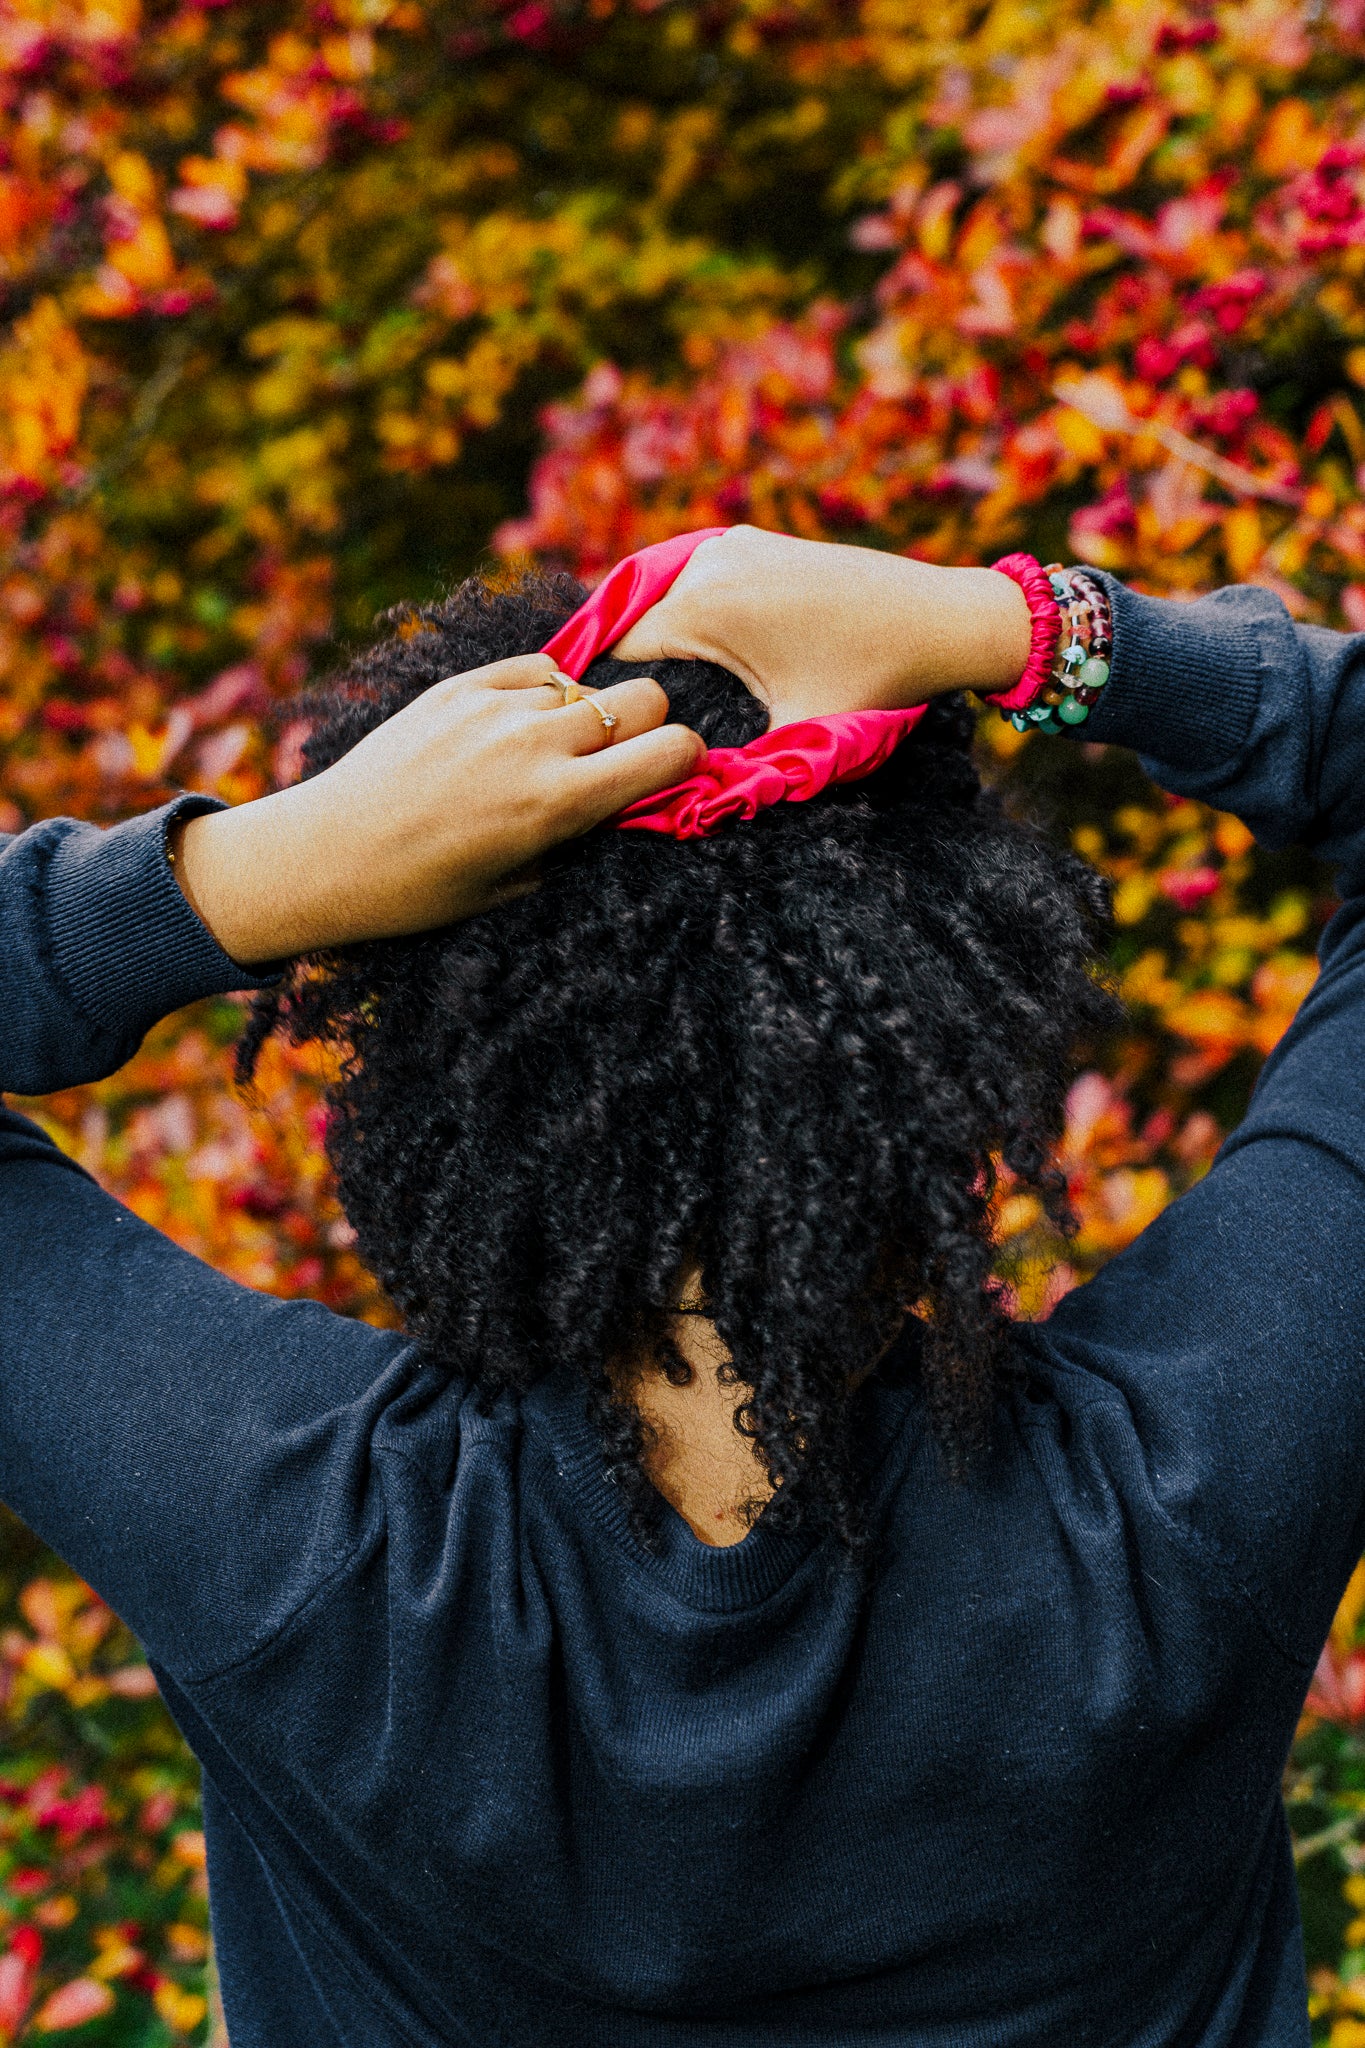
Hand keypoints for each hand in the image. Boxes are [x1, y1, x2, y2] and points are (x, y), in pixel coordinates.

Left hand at [172, 655, 700, 963]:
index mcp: (561, 803)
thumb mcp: (519, 883)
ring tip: (549, 751)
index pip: (671, 750)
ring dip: (584, 714)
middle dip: (648, 726)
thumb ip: (578, 835)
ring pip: (584, 685)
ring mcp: (495, 708)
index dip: (684, 760)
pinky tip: (519, 724)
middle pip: (644, 699)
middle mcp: (536, 744)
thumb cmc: (424, 890)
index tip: (670, 775)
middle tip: (621, 758)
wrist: (329, 854)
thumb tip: (623, 801)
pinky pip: (534, 670)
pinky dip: (542, 692)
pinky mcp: (459, 686)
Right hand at [613, 525, 1031, 727]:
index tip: (609, 733)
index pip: (617, 651)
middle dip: (635, 669)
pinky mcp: (757, 542)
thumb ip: (730, 763)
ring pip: (664, 598)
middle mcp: (709, 563)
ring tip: (664, 691)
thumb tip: (676, 803)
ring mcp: (732, 545)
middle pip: (635, 622)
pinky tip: (703, 656)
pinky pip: (699, 581)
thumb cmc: (872, 680)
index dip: (611, 696)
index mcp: (705, 606)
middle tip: (634, 720)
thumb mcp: (794, 733)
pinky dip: (692, 614)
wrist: (943, 619)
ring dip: (661, 640)